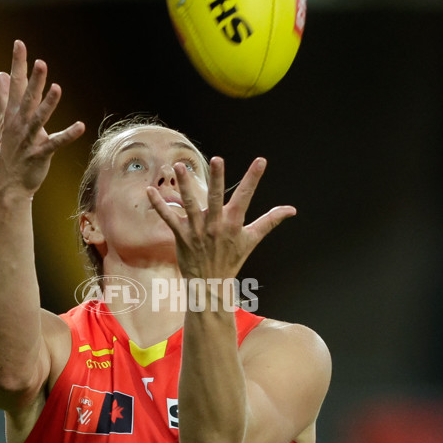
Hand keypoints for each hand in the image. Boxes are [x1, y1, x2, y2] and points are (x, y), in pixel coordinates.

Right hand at [0, 40, 84, 195]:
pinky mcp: (39, 154)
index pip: (15, 84)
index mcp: (12, 113)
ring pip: (39, 118)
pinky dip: (68, 135)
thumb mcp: (5, 120)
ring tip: (57, 88)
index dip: (18, 64)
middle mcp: (19, 124)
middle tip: (40, 62)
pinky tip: (81, 126)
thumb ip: (4, 96)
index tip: (19, 43)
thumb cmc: (10, 149)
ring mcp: (28, 139)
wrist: (8, 182)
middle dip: (33, 80)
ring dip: (48, 104)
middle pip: (27, 98)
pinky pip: (55, 143)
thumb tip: (1, 75)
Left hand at [146, 156, 295, 281]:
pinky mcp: (182, 236)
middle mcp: (216, 225)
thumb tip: (292, 210)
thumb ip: (270, 221)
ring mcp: (197, 230)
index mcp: (234, 223)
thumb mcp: (252, 239)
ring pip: (190, 204)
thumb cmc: (232, 259)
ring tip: (179, 166)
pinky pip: (169, 218)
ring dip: (184, 185)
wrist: (210, 283)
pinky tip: (150, 191)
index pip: (246, 196)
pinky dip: (159, 205)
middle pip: (216, 198)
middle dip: (217, 179)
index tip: (261, 161)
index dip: (253, 178)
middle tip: (218, 159)